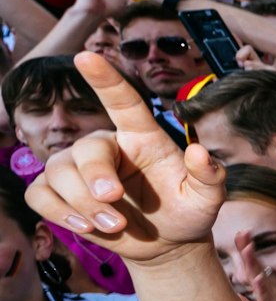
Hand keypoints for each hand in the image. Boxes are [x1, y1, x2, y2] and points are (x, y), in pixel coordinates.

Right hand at [24, 54, 225, 264]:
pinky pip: (39, 193)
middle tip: (115, 203)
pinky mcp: (61, 193)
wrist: (167, 243)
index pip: (123, 102)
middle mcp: (108, 147)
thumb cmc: (188, 211)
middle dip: (95, 178)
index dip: (105, 79)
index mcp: (142, 138)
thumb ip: (210, 176)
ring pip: (58, 172)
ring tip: (112, 225)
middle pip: (85, 149)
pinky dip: (57, 212)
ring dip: (81, 204)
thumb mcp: (208, 198)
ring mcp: (80, 170)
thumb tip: (200, 152)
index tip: (86, 57)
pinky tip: (84, 227)